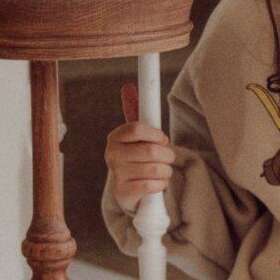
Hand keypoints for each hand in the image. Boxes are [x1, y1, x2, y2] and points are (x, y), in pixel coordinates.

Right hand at [104, 83, 175, 214]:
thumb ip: (135, 112)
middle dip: (168, 156)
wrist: (130, 190)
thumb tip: (128, 87)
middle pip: (151, 151)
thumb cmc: (137, 158)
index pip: (136, 127)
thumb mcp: (136, 136)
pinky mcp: (124, 193)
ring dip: (167, 171)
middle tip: (167, 159)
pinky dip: (161, 185)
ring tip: (162, 172)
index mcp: (115, 137)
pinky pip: (152, 185)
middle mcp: (111, 154)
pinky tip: (157, 184)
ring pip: (156, 169)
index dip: (156, 134)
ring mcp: (116, 174)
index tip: (163, 139)